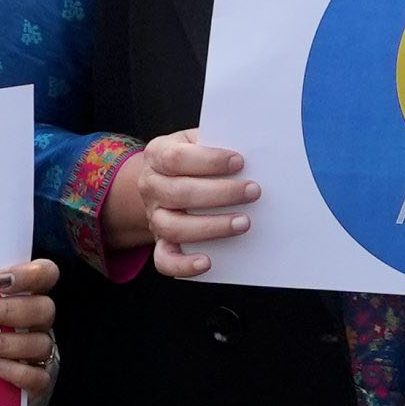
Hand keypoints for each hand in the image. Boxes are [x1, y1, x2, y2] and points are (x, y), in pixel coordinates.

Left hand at [0, 258, 62, 397]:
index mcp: (28, 295)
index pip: (46, 274)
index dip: (29, 275)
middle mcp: (39, 322)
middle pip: (43, 309)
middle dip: (6, 310)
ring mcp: (41, 352)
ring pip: (41, 343)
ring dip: (4, 342)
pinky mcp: (40, 381)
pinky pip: (39, 378)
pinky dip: (17, 372)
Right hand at [103, 131, 252, 278]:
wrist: (165, 180)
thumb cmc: (191, 159)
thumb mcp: (197, 141)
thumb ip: (216, 142)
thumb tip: (252, 152)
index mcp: (157, 154)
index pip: (177, 158)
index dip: (209, 161)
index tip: (239, 162)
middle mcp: (150, 186)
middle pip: (179, 193)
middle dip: (221, 193)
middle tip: (254, 191)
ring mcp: (154, 216)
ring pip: (174, 227)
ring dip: (211, 227)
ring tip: (244, 223)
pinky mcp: (160, 241)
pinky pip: (165, 259)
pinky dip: (184, 265)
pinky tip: (207, 262)